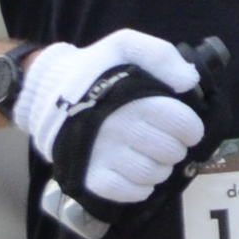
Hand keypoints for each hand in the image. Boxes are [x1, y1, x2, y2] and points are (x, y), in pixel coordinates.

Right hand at [17, 31, 202, 207]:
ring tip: (148, 155)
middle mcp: (121, 129)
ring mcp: (104, 155)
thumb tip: (189, 81)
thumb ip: (162, 55)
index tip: (183, 127)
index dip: (191, 128)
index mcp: (135, 99)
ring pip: (153, 174)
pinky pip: (130, 192)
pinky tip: (134, 172)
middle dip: (174, 147)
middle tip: (163, 140)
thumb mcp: (126, 45)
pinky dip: (140, 186)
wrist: (47, 93)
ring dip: (158, 168)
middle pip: (171, 152)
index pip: (184, 125)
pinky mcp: (92, 177)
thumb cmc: (94, 70)